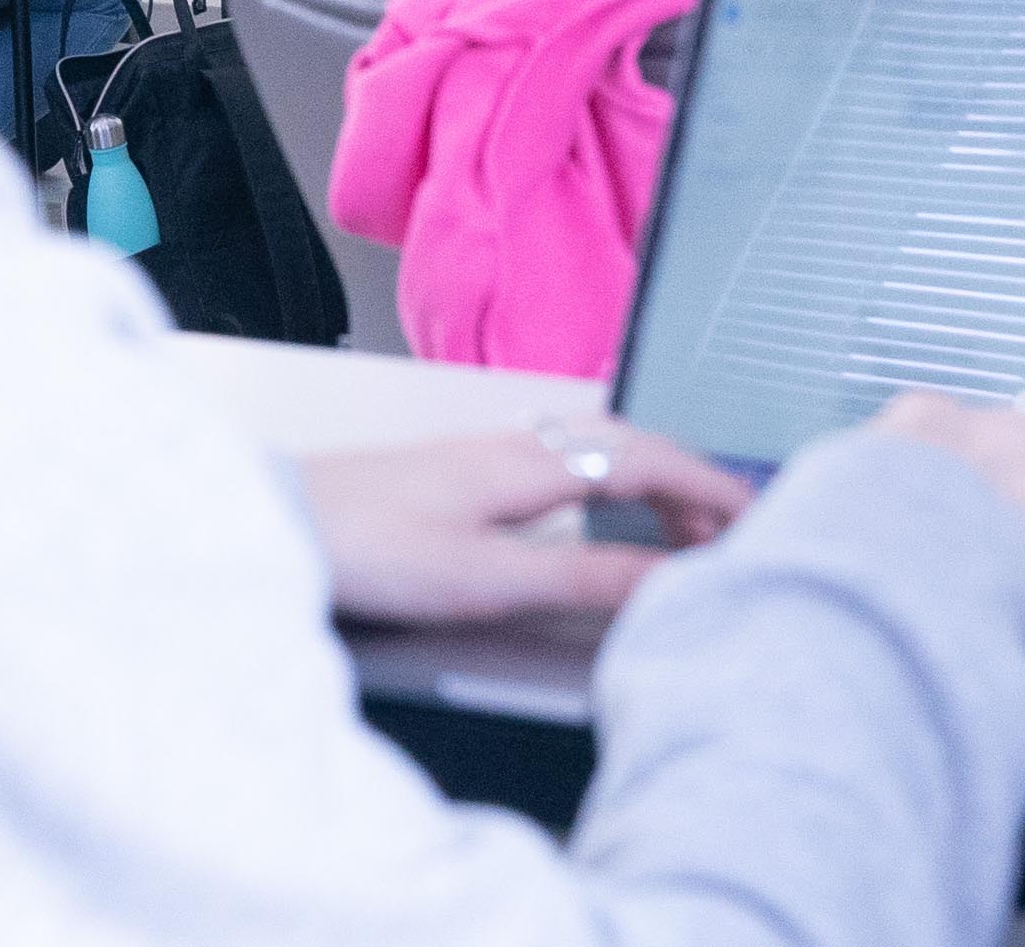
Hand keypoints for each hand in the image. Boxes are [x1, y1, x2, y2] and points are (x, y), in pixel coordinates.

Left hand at [301, 423, 756, 625]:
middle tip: (731, 530)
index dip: (708, 487)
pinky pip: (558, 465)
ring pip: (591, 453)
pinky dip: (604, 488)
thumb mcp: (484, 579)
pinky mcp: (451, 475)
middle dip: (689, 481)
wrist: (267, 521)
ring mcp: (477, 455)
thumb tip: (670, 578)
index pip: (646, 459)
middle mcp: (508, 444)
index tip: (757, 518)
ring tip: (679, 531)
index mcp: (527, 461)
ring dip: (647, 484)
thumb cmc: (361, 548)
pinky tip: (593, 522)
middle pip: (626, 446)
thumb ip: (581, 579)